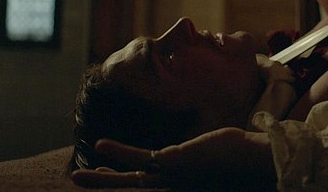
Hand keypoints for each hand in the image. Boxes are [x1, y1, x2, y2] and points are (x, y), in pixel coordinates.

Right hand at [70, 127, 275, 189]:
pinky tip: (100, 145)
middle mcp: (171, 185)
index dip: (123, 176)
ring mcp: (170, 177)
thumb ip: (198, 149)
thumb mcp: (211, 151)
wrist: (252, 158)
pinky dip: (118, 153)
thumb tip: (204, 140)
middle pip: (131, 187)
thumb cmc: (238, 155)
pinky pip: (139, 159)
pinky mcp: (172, 163)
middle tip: (77, 180)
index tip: (106, 170)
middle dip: (103, 185)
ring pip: (128, 180)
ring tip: (75, 178)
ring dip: (101, 179)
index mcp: (178, 183)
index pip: (145, 181)